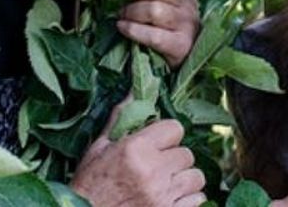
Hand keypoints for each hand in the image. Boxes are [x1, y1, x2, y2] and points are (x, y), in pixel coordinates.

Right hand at [71, 112, 205, 206]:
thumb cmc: (89, 185)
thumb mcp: (99, 149)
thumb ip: (120, 119)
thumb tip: (133, 91)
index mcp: (135, 149)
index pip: (175, 128)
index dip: (167, 135)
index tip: (158, 143)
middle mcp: (153, 171)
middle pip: (187, 153)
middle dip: (174, 158)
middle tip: (158, 166)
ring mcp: (163, 196)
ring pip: (196, 176)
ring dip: (184, 178)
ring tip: (166, 183)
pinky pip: (198, 199)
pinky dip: (188, 198)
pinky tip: (170, 198)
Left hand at [118, 0, 199, 67]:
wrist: (185, 54)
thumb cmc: (168, 19)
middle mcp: (189, 3)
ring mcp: (186, 25)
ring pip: (154, 10)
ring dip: (132, 12)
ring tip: (125, 14)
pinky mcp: (179, 46)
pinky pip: (154, 36)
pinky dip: (133, 30)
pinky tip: (123, 27)